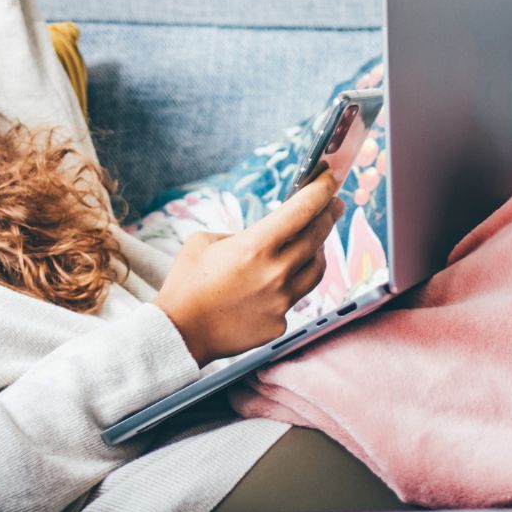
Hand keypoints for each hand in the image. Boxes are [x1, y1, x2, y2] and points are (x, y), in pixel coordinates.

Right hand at [153, 174, 345, 363]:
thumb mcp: (204, 242)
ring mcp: (281, 301)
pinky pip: (295, 298)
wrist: (179, 333)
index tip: (330, 178)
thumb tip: (261, 239)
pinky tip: (276, 283)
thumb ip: (239, 235)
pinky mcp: (280, 323)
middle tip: (333, 204)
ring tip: (314, 241)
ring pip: (316, 269)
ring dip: (318, 250)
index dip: (320, 190)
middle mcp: (275, 273)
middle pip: (317, 237)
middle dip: (328, 215)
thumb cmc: (186, 284)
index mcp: (254, 247)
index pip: (301, 211)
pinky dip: (290, 285)